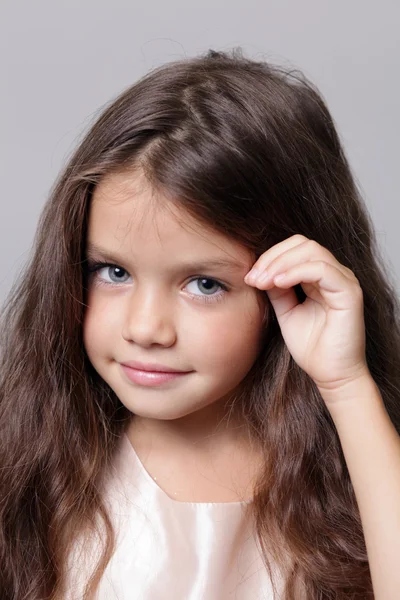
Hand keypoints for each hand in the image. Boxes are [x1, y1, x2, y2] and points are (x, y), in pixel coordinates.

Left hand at [244, 235, 369, 404]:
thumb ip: (276, 289)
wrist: (331, 375)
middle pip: (302, 244)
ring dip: (280, 263)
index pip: (295, 249)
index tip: (249, 277)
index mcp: (320, 276)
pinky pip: (322, 269)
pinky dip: (296, 272)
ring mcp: (344, 280)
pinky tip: (277, 284)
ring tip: (262, 281)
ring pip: (312, 251)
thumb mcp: (285, 311)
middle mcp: (335, 274)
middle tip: (253, 278)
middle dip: (272, 257)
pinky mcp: (349, 292)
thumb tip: (260, 271)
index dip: (270, 257)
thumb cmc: (312, 347)